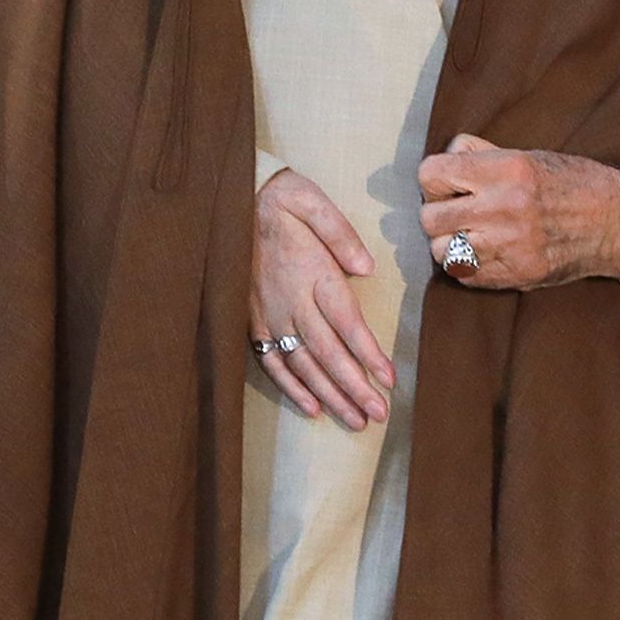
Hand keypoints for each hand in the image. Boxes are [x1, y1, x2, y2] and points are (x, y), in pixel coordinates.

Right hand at [251, 168, 395, 431]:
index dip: (366, 353)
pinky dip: (291, 387)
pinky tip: (313, 408)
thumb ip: (339, 233)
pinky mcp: (250, 320)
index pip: (344, 322)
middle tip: (380, 415)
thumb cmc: (281, 199)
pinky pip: (271, 361)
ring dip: (330, 395)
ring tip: (356, 420)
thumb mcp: (311, 201)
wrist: (231, 200)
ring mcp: (268, 314)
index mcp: (310, 273)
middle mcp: (289, 300)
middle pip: (327, 352)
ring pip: (302, 364)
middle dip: (354, 387)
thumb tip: (366, 268)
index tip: (388, 379)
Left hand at [419, 134, 619, 289]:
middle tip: (456, 210)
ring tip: (469, 233)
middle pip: (430, 218)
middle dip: (437, 212)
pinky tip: (485, 251)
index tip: (448, 182)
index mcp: (509, 169)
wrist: (613, 221)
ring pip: (441, 252)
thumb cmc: (569, 182)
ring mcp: (511, 246)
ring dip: (449, 242)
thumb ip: (482, 153)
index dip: (435, 178)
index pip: (431, 174)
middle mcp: (507, 208)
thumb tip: (447, 154)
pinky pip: (464, 276)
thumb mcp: (528, 155)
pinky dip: (467, 265)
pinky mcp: (517, 275)